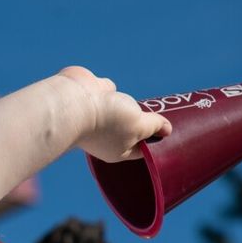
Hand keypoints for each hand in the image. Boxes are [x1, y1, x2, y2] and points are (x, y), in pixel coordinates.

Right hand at [56, 66, 171, 162]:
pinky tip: (114, 92)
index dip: (156, 140)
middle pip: (131, 130)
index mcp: (117, 151)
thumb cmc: (106, 120)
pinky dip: (110, 92)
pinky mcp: (90, 98)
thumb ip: (155, 126)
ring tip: (140, 101)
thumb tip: (167, 129)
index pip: (141, 149)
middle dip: (143, 121)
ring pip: (119, 112)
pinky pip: (106, 95)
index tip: (168, 130)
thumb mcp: (140, 125)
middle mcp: (106, 137)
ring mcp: (97, 117)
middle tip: (161, 113)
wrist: (73, 102)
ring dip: (128, 106)